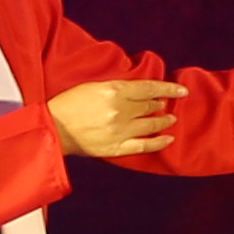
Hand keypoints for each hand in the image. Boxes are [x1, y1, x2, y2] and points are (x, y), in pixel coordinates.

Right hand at [47, 77, 180, 157]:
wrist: (51, 128)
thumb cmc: (68, 104)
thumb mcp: (92, 86)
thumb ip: (117, 87)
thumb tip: (139, 91)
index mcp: (113, 91)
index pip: (149, 88)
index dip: (169, 88)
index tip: (182, 90)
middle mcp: (120, 110)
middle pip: (150, 106)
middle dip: (160, 104)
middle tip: (164, 104)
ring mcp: (120, 131)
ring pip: (151, 124)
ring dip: (163, 121)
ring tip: (170, 119)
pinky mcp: (116, 147)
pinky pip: (145, 145)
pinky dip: (159, 142)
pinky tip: (169, 138)